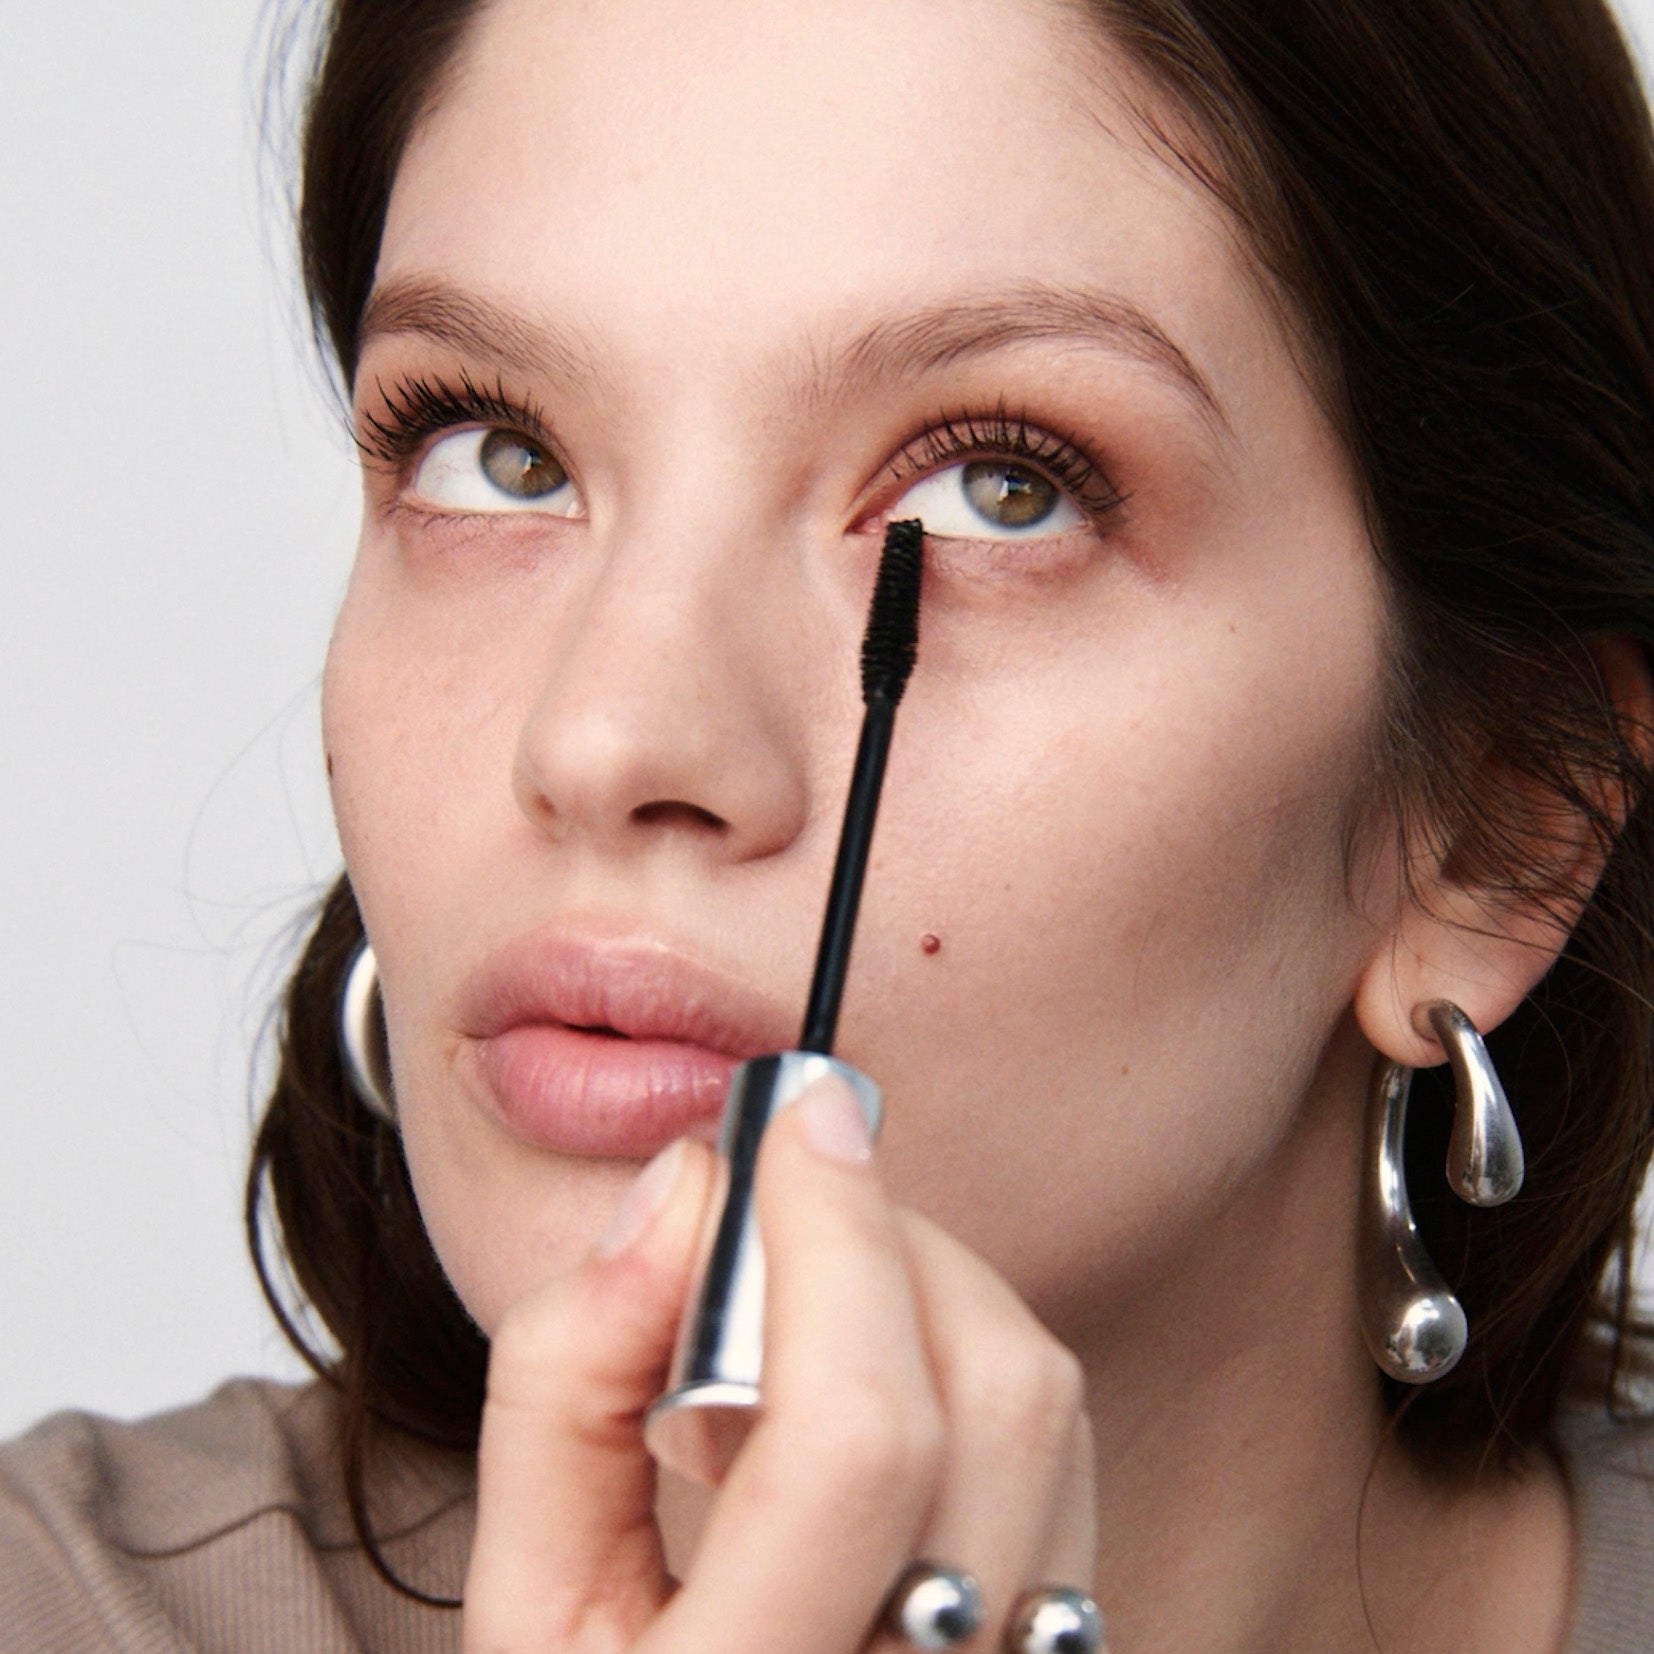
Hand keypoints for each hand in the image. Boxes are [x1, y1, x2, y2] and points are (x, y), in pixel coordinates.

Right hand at [462, 1073, 1097, 1652]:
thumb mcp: (522, 1601)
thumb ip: (566, 1383)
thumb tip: (684, 1196)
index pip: (854, 1438)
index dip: (835, 1236)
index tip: (795, 1111)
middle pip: (987, 1394)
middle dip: (881, 1237)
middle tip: (774, 1210)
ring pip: (1043, 1409)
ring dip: (928, 1287)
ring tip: (797, 1331)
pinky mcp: (1057, 1649)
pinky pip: (1058, 1450)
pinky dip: (969, 1357)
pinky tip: (863, 1399)